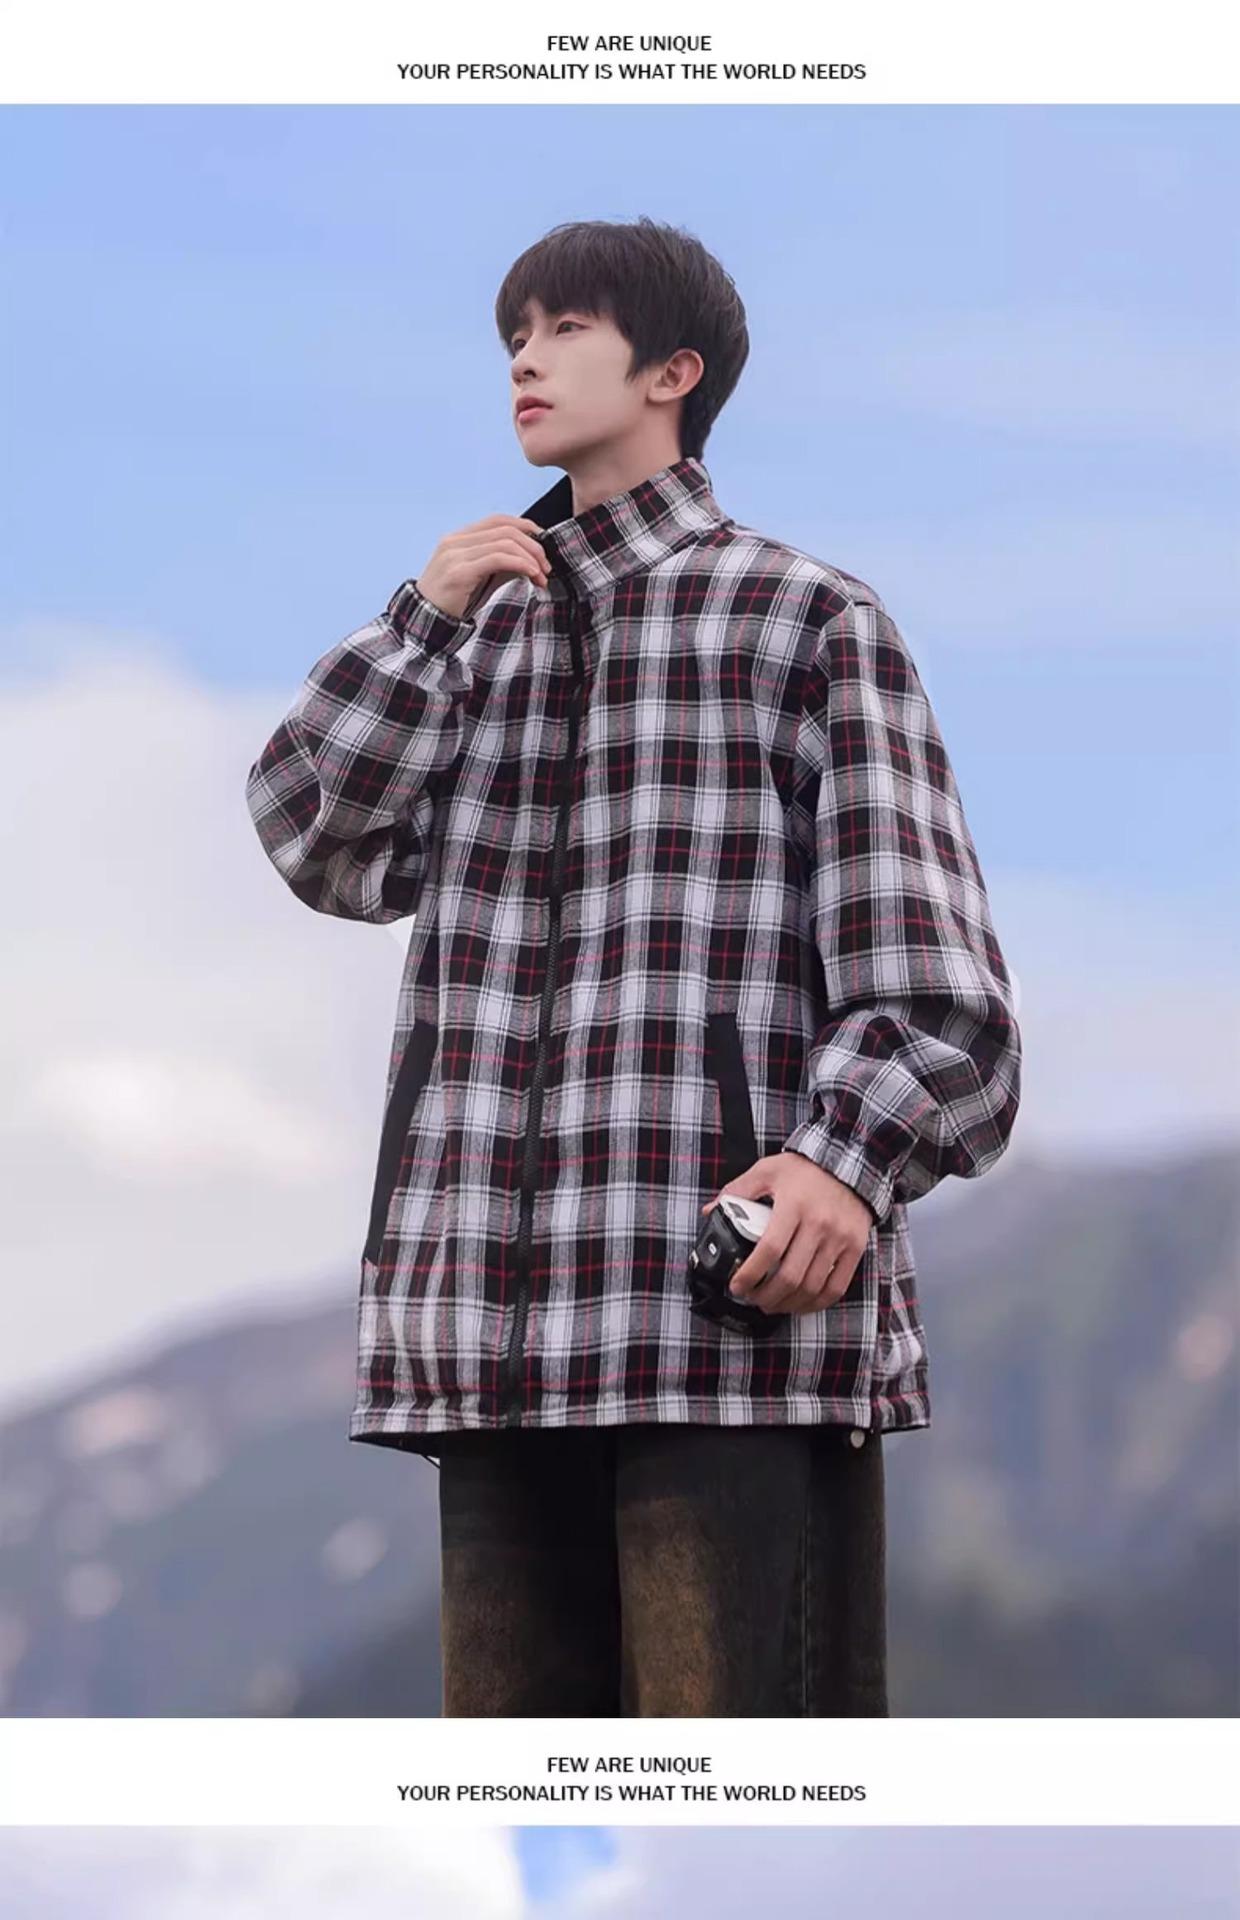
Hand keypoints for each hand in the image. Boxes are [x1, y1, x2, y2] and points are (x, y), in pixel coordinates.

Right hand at [415, 514, 550, 617]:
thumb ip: (502, 567)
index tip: (543, 542)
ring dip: (530, 558)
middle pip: (505, 529)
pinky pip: (497, 558)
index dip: (525, 526)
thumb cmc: (453, 602)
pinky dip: (520, 564)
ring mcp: (455, 555)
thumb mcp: (481, 580)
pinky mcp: (460, 572)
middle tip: (547, 567)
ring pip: (504, 543)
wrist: (426, 623)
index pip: (497, 520)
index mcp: (458, 539)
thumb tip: (532, 561)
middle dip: (533, 546)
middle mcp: (455, 542)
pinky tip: (531, 574)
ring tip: (542, 576)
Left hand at [698, 1152, 875, 1316]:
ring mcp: (839, 1238)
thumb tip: (711, 1211)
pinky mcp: (855, 1248)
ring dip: (788, 1304)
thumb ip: (738, 1190)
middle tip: (752, 1298)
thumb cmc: (804, 1169)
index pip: (769, 1250)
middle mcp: (819, 1223)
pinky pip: (836, 1287)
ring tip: (772, 1304)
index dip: (750, 1274)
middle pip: (790, 1276)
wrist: (849, 1162)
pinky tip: (800, 1303)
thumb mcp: (767, 1170)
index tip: (737, 1286)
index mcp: (793, 1205)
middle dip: (765, 1296)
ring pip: (812, 1287)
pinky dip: (816, 1303)